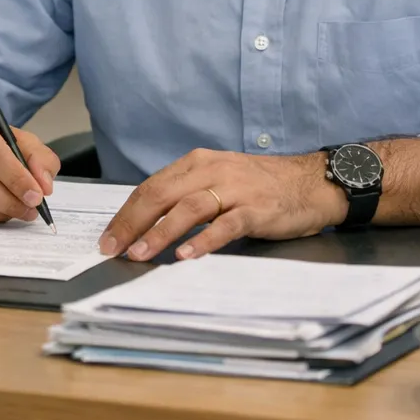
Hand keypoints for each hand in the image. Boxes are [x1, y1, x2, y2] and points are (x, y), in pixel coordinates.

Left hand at [99, 149, 347, 260]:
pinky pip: (225, 225)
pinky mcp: (256, 210)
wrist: (311, 182)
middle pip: (162, 195)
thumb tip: (147, 223)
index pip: (151, 187)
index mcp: (196, 163)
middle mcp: (211, 171)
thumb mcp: (218, 179)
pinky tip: (187, 255)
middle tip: (112, 249)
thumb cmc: (260, 185)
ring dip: (160, 233)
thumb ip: (187, 194)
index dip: (126, 213)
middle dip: (132, 223)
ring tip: (140, 254)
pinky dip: (203, 240)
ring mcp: (235, 189)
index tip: (108, 237)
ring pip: (188, 209)